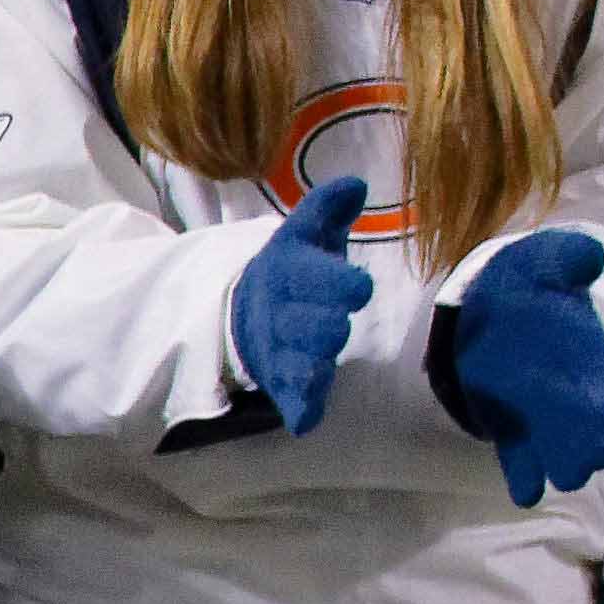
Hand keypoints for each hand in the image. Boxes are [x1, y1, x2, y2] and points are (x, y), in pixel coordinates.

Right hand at [227, 170, 373, 432]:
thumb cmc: (296, 269)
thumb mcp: (306, 233)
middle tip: (337, 322)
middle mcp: (282, 313)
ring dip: (314, 364)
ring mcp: (280, 351)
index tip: (359, 288)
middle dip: (328, 326)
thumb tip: (356, 185)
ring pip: (303, 364)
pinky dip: (299, 407)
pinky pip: (290, 399)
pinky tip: (306, 417)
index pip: (315, 280)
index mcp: (289, 272)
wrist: (244, 311)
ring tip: (320, 364)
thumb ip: (328, 209)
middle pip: (315, 328)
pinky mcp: (281, 381)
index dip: (341, 286)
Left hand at [431, 230, 603, 504]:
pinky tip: (526, 491)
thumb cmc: (527, 284)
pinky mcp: (510, 427)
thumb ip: (567, 259)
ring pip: (562, 451)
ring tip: (562, 475)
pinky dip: (524, 475)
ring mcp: (542, 413)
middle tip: (594, 454)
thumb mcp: (546, 260)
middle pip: (596, 431)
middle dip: (594, 442)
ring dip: (564, 463)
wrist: (490, 303)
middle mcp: (574, 391)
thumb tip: (588, 255)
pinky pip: (519, 457)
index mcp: (590, 354)